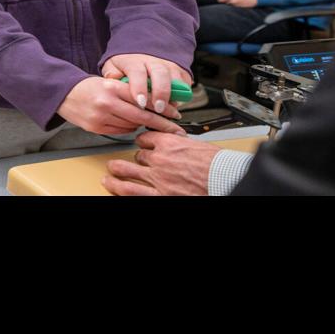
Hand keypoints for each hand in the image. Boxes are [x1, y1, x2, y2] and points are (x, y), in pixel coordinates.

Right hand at [57, 76, 186, 136]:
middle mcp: (107, 102)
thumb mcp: (111, 82)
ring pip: (131, 125)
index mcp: (113, 87)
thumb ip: (129, 93)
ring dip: (141, 124)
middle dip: (161, 124)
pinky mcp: (96, 128)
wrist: (63, 94)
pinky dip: (128, 128)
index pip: (143, 98)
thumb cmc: (89, 87)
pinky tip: (128, 123)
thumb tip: (152, 104)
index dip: (162, 108)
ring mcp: (101, 117)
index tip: (175, 113)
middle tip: (175, 129)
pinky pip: (120, 132)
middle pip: (141, 116)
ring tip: (146, 121)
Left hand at [101, 54, 191, 117]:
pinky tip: (174, 105)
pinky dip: (183, 95)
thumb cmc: (126, 64)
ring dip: (174, 96)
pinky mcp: (179, 71)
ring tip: (170, 111)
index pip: (138, 73)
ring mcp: (168, 65)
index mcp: (135, 62)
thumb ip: (111, 73)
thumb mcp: (113, 65)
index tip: (141, 103)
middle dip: (161, 93)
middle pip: (161, 75)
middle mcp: (153, 62)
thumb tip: (112, 79)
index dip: (140, 88)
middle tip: (158, 108)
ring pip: (176, 79)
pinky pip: (185, 84)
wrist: (142, 52)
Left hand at [101, 132, 220, 196]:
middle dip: (134, 158)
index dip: (143, 141)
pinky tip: (114, 188)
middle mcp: (160, 159)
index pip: (147, 138)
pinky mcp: (160, 195)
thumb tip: (178, 147)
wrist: (224, 178)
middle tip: (129, 158)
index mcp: (170, 143)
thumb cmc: (218, 164)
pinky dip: (121, 189)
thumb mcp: (199, 146)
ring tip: (109, 172)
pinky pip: (134, 192)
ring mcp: (158, 178)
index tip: (142, 142)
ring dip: (117, 172)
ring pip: (128, 172)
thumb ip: (182, 146)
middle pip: (138, 156)